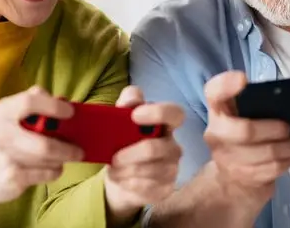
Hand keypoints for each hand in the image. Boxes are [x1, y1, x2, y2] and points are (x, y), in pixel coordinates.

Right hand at [0, 86, 83, 221]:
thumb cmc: (0, 142)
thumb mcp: (8, 118)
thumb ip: (33, 107)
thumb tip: (65, 101)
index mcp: (3, 111)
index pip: (30, 101)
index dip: (54, 106)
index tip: (70, 112)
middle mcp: (2, 133)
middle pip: (45, 143)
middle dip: (67, 148)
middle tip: (79, 149)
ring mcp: (6, 157)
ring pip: (49, 159)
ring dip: (61, 159)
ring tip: (62, 157)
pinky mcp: (12, 178)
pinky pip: (46, 173)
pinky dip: (54, 171)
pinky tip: (50, 168)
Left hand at [103, 86, 184, 222]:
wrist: (119, 175)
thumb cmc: (122, 143)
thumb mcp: (119, 119)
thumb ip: (127, 103)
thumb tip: (132, 99)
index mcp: (164, 125)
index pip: (175, 113)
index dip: (158, 113)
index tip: (134, 116)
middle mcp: (172, 146)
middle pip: (156, 148)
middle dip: (131, 153)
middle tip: (114, 157)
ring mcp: (171, 169)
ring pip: (150, 171)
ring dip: (126, 170)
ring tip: (114, 169)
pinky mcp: (165, 188)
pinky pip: (147, 187)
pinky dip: (129, 183)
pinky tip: (122, 180)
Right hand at [202, 71, 289, 202]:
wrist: (229, 179)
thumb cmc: (241, 138)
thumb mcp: (241, 117)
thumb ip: (254, 104)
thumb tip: (284, 98)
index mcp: (218, 112)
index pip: (213, 94)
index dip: (226, 85)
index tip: (243, 79)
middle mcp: (216, 134)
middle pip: (246, 131)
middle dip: (274, 129)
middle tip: (287, 128)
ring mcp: (228, 159)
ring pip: (266, 153)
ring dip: (288, 147)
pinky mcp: (244, 178)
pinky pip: (273, 168)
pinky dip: (288, 161)